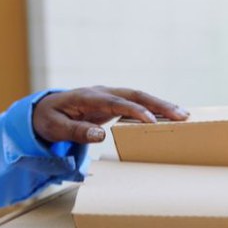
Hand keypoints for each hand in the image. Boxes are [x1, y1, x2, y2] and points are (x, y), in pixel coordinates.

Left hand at [33, 86, 188, 144]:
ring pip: (139, 97)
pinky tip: (169, 116)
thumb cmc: (49, 120)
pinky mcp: (114, 102)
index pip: (116, 102)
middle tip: (181, 114)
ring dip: (161, 105)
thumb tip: (100, 135)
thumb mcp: (56, 128)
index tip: (152, 121)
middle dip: (158, 104)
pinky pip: (137, 103)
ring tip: (183, 114)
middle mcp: (102, 92)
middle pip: (135, 94)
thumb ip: (77, 131)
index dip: (135, 111)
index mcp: (88, 97)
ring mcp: (109, 95)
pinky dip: (153, 108)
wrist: (43, 110)